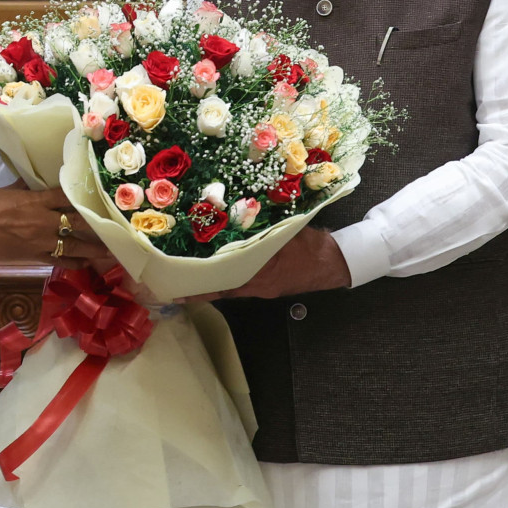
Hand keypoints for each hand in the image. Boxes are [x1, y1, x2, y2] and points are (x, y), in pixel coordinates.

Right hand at [0, 181, 109, 266]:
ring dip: (94, 249)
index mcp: (36, 200)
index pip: (68, 196)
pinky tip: (86, 263)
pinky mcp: (33, 258)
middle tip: (117, 226)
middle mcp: (43, 221)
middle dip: (99, 224)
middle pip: (78, 221)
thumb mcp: (8, 191)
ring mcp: (39, 242)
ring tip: (111, 250)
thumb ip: (28, 187)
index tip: (102, 196)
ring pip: (74, 245)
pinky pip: (59, 261)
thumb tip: (40, 181)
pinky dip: (74, 262)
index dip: (86, 197)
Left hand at [188, 228, 351, 301]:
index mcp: (262, 274)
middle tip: (174, 285)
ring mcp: (262, 286)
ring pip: (230, 286)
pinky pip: (241, 283)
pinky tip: (216, 272)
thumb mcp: (284, 233)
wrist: (333, 261)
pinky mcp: (266, 284)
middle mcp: (259, 285)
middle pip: (222, 288)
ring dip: (212, 283)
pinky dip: (227, 278)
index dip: (201, 289)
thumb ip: (261, 230)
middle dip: (200, 287)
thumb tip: (240, 216)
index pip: (224, 283)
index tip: (180, 292)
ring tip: (188, 279)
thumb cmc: (310, 246)